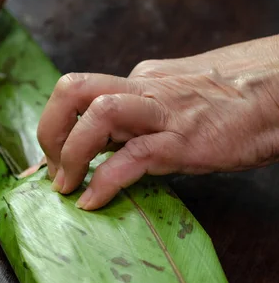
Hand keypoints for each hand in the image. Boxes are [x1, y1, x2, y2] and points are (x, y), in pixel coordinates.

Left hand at [37, 35, 278, 209]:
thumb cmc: (235, 102)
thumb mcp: (180, 100)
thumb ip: (147, 116)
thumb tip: (117, 145)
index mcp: (141, 81)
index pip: (81, 96)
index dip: (55, 128)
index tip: (47, 161)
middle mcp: (144, 89)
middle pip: (73, 90)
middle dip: (48, 131)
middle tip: (50, 170)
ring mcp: (163, 112)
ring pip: (96, 116)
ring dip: (69, 154)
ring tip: (67, 186)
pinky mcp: (182, 140)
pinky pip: (131, 158)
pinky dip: (103, 182)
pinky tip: (93, 201)